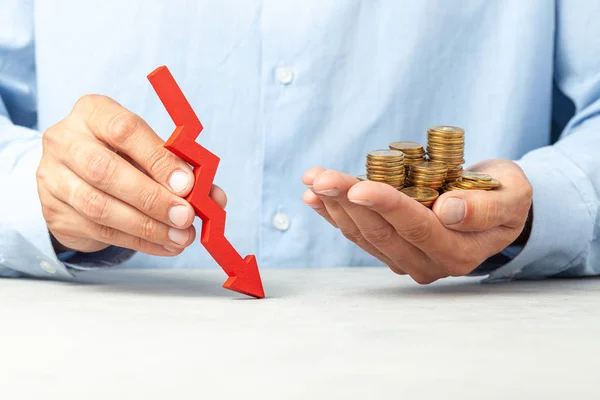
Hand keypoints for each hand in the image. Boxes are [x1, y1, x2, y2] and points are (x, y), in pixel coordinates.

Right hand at [37, 95, 226, 255]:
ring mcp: (53, 177)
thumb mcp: (149, 150)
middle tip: (185, 217)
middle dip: (152, 198)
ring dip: (147, 227)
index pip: (125, 131)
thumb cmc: (123, 155)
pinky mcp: (54, 211)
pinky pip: (99, 231)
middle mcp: (65, 140)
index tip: (187, 184)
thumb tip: (214, 197)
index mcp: (94, 112)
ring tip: (181, 237)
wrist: (75, 174)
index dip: (158, 159)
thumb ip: (181, 168)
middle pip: (105, 171)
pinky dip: (138, 242)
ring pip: (99, 207)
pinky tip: (164, 245)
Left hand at [302, 159, 531, 283]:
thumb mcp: (512, 197)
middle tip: (321, 176)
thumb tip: (447, 211)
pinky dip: (335, 214)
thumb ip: (486, 208)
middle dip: (347, 202)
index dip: (386, 206)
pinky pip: (359, 234)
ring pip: (364, 235)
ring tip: (313, 179)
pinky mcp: (392, 251)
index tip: (358, 187)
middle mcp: (429, 263)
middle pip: (381, 232)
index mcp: (459, 252)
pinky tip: (314, 196)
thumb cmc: (507, 196)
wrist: (497, 207)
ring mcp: (407, 259)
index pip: (417, 227)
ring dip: (335, 206)